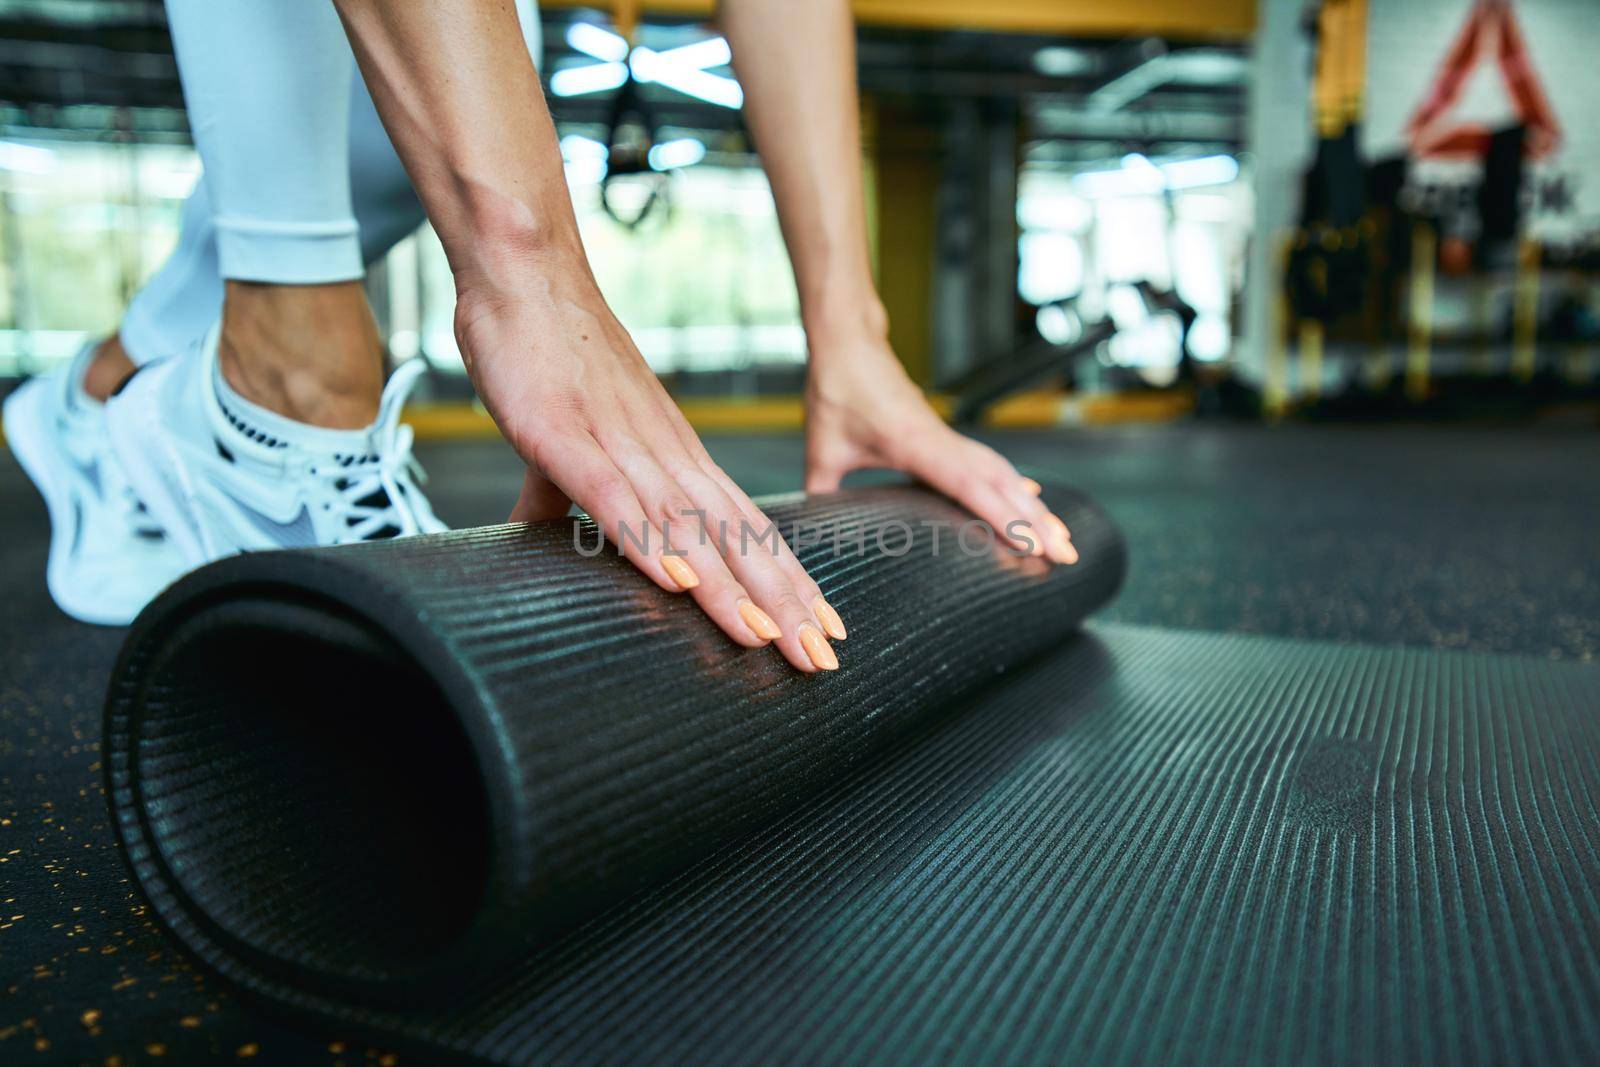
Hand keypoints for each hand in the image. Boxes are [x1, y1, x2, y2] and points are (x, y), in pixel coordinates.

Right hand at [455, 266, 846, 672]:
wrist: (525, 272)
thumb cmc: (554, 352)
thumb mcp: (574, 441)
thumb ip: (571, 495)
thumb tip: (542, 538)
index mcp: (677, 456)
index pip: (750, 528)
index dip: (789, 582)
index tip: (826, 630)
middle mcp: (666, 453)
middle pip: (738, 536)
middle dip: (783, 603)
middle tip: (824, 659)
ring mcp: (620, 444)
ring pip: (687, 526)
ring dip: (729, 587)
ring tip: (768, 640)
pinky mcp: (565, 437)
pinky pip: (613, 497)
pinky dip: (647, 540)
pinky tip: (677, 582)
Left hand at [804, 322, 1076, 564]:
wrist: (848, 342)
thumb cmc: (836, 391)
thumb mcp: (821, 448)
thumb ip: (820, 494)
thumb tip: (813, 537)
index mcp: (915, 445)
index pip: (969, 486)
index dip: (1003, 517)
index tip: (1033, 544)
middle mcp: (941, 441)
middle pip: (1001, 484)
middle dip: (1035, 521)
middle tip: (1065, 555)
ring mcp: (947, 437)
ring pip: (1001, 474)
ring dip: (1032, 506)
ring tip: (1060, 538)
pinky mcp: (944, 434)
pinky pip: (989, 463)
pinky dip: (1014, 484)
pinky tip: (1032, 499)